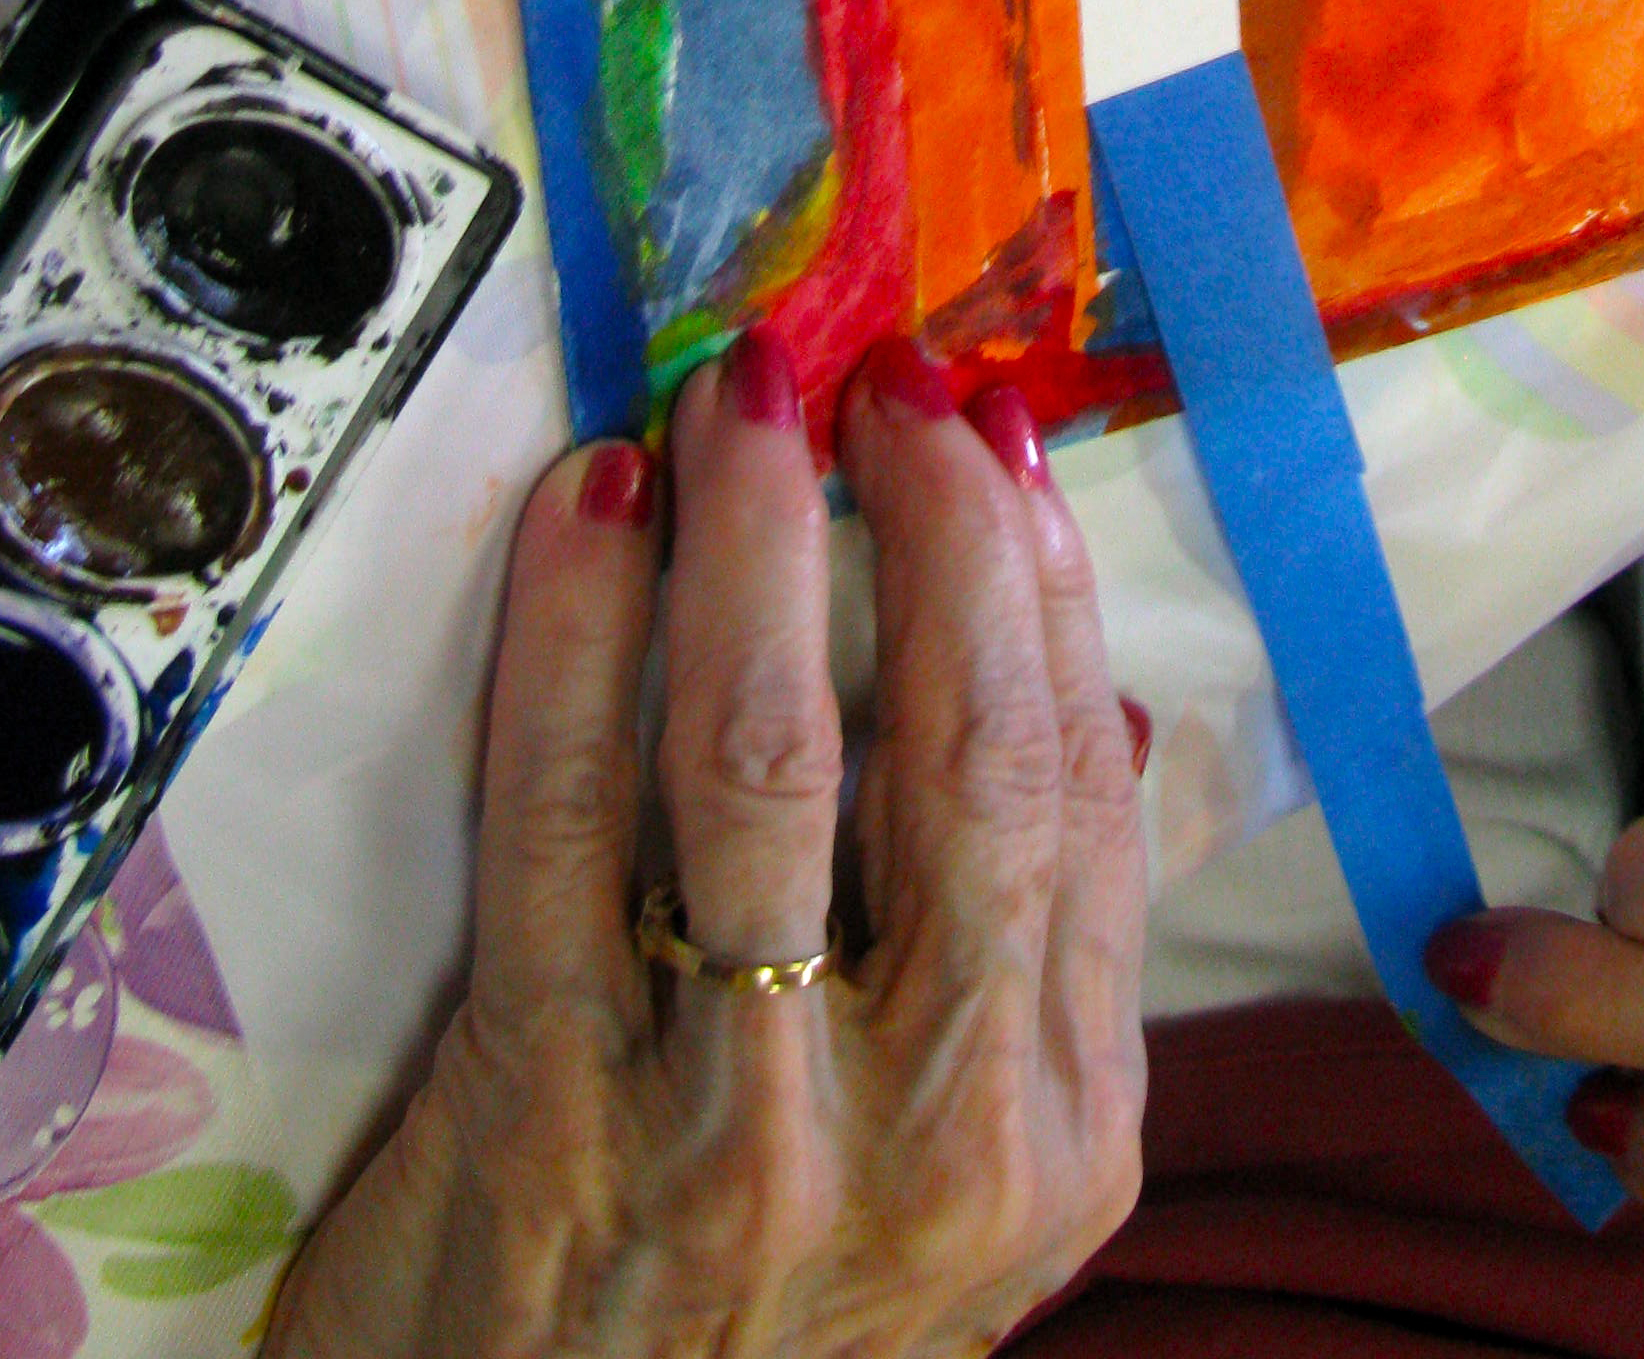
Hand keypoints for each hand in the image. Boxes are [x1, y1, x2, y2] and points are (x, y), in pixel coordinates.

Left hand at [268, 336, 1145, 1357]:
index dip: (1037, 584)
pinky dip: (577, 633)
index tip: (992, 440)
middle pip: (960, 756)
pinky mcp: (541, 1106)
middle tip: (887, 377)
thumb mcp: (964, 1184)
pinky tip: (587, 514)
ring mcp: (732, 1124)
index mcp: (1054, 1131)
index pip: (1076, 793)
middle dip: (930, 527)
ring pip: (764, 762)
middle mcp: (924, 1135)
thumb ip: (1041, 964)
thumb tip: (1102, 714)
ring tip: (739, 401)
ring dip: (755, 540)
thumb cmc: (770, 1319)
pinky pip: (562, 817)